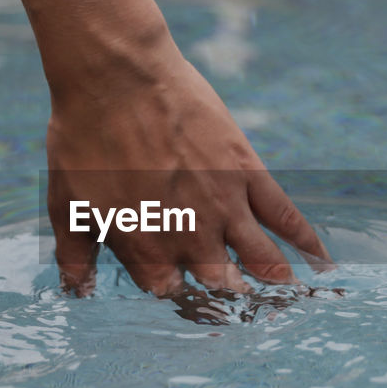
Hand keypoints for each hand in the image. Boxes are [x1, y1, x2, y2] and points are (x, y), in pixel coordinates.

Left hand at [46, 42, 330, 296]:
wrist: (115, 77)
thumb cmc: (83, 137)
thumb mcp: (66, 204)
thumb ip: (75, 255)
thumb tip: (76, 292)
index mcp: (146, 250)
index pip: (171, 295)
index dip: (179, 299)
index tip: (185, 296)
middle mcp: (190, 237)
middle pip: (222, 288)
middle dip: (232, 304)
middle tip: (243, 311)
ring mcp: (223, 206)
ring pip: (262, 261)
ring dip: (277, 286)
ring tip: (290, 303)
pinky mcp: (246, 172)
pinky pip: (284, 215)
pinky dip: (306, 242)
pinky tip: (320, 262)